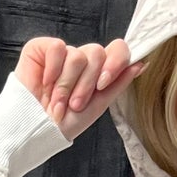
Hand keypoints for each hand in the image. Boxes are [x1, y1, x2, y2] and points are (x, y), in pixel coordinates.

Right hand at [16, 37, 143, 140]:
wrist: (35, 128)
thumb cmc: (64, 121)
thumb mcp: (97, 105)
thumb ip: (118, 83)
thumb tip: (141, 64)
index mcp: (98, 70)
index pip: (117, 50)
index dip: (115, 62)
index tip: (103, 84)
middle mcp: (82, 59)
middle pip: (98, 53)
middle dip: (87, 84)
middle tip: (75, 104)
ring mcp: (62, 53)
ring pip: (77, 55)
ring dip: (67, 85)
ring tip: (57, 102)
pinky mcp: (42, 48)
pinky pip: (56, 48)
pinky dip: (52, 70)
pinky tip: (45, 84)